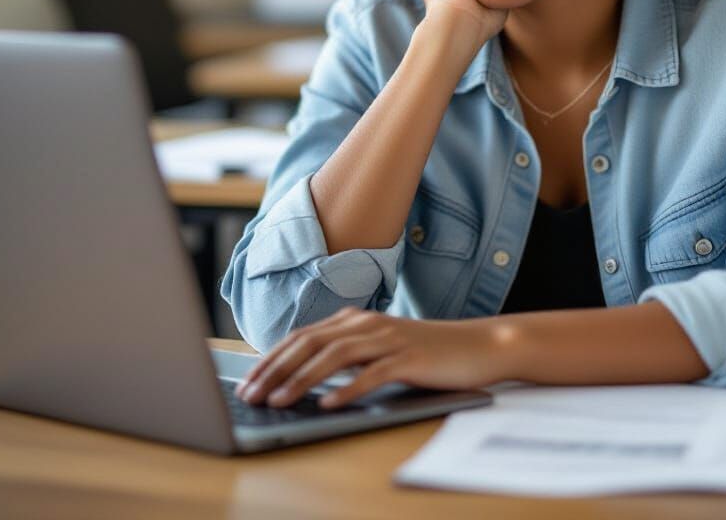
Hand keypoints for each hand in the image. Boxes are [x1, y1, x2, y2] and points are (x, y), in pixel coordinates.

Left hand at [236, 307, 506, 409]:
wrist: (478, 345)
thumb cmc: (427, 353)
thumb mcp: (381, 349)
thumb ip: (348, 356)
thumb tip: (306, 378)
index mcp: (357, 319)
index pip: (303, 336)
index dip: (272, 358)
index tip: (248, 382)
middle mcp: (368, 324)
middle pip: (312, 343)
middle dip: (276, 369)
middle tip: (251, 395)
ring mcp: (389, 339)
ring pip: (335, 356)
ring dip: (302, 379)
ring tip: (280, 401)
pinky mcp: (409, 357)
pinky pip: (373, 373)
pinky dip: (348, 389)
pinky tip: (329, 405)